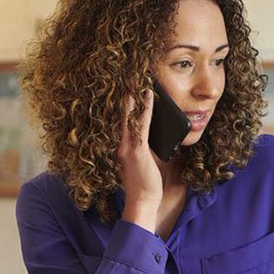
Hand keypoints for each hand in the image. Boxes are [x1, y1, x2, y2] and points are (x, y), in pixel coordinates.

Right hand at [117, 89, 161, 230]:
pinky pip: (140, 124)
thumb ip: (143, 143)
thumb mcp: (143, 159)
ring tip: (138, 77)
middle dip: (124, 92)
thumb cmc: (144, 182)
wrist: (142, 201)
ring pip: (128, 114)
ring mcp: (126, 146)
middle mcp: (119, 143)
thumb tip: (154, 126)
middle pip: (120, 112)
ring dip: (133, 95)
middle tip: (128, 72)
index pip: (120, 118)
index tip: (126, 83)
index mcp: (119, 145)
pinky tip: (149, 95)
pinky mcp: (136, 150)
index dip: (122, 100)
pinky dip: (144, 108)